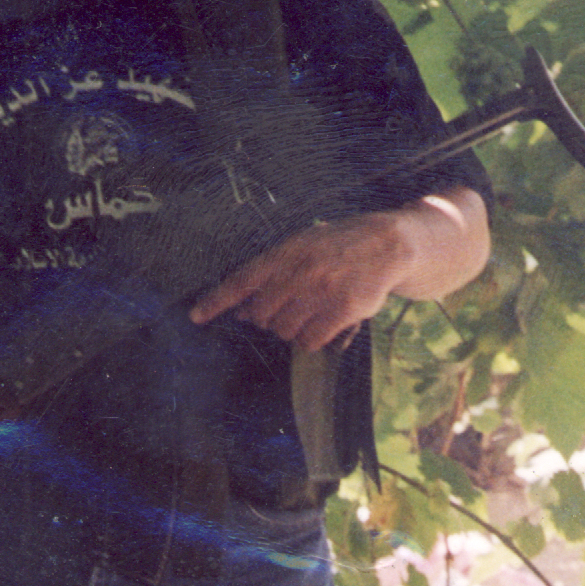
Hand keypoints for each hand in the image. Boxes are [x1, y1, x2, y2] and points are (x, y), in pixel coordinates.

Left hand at [188, 213, 412, 353]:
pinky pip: (311, 341)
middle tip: (286, 309)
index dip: (216, 300)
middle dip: (266, 318)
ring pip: (284, 331)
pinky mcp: (344, 310)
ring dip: (291, 330)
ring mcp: (322, 291)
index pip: (242, 280)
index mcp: (286, 252)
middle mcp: (301, 271)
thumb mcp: (302, 247)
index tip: (196, 316)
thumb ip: (272, 275)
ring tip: (309, 313)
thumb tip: (243, 311)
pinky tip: (321, 326)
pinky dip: (311, 340)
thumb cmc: (338, 246)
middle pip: (261, 314)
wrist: (388, 244)